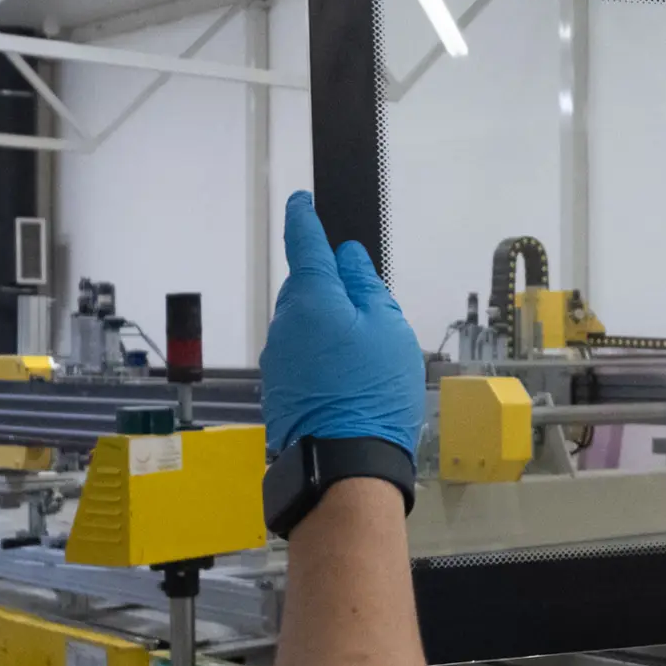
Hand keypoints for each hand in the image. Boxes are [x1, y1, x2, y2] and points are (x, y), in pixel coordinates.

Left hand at [265, 191, 426, 451]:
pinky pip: (300, 355)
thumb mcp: (388, 330)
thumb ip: (366, 287)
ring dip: (327, 327)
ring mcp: (278, 357)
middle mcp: (285, 323)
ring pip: (303, 323)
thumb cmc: (373, 395)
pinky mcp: (279, 386)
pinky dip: (320, 355)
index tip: (301, 202)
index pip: (304, 244)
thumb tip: (346, 258)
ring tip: (364, 359)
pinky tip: (346, 380)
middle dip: (330, 289)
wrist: (345, 464)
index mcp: (312, 299)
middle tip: (369, 311)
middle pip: (306, 288)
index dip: (304, 218)